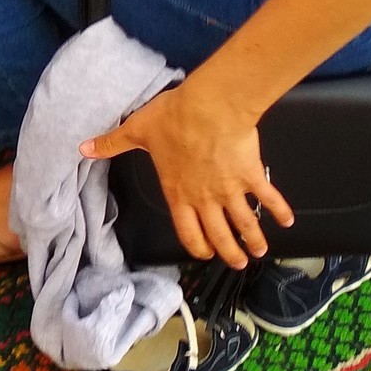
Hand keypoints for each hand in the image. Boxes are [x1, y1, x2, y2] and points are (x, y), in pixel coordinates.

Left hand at [81, 79, 293, 268]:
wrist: (210, 107)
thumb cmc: (173, 119)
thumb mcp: (136, 131)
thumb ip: (111, 144)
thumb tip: (84, 147)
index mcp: (178, 192)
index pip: (186, 228)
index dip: (196, 244)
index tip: (204, 253)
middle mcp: (205, 198)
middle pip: (218, 234)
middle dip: (228, 251)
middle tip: (237, 263)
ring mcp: (230, 189)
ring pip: (244, 222)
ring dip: (252, 239)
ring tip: (260, 252)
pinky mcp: (251, 174)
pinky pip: (268, 197)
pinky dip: (279, 210)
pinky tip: (287, 221)